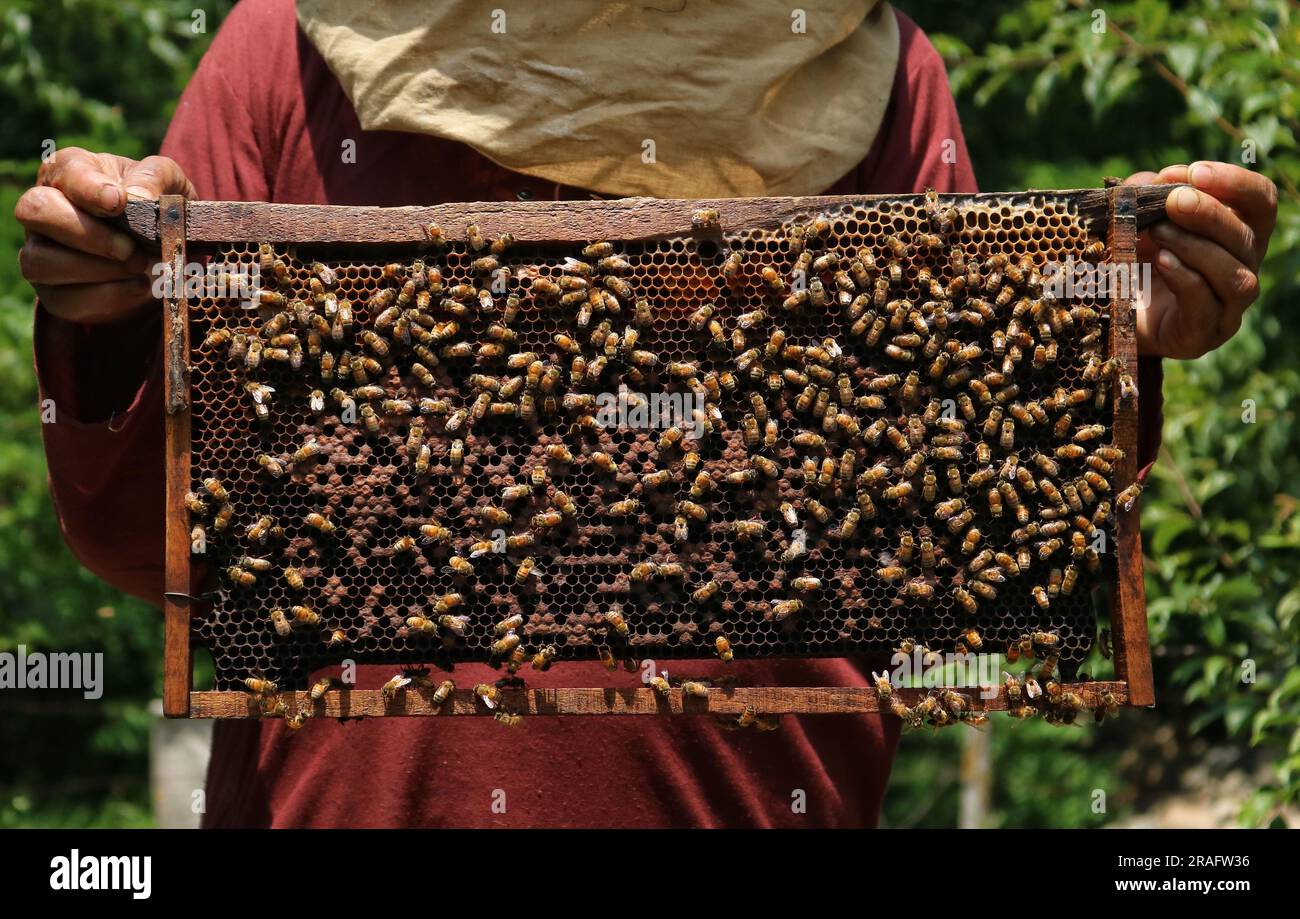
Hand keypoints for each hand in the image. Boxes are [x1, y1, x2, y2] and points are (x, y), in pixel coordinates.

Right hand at [15, 147, 194, 324]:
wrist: (165, 255)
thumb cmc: (157, 208)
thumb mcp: (168, 184)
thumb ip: (156, 178)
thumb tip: (140, 196)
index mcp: (70, 171)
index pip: (64, 171)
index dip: (88, 189)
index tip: (119, 204)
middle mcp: (45, 208)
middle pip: (35, 211)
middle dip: (86, 234)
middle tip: (130, 249)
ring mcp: (42, 251)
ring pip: (39, 261)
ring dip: (96, 270)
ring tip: (138, 267)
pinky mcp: (54, 292)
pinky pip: (65, 300)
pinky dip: (107, 297)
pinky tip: (137, 287)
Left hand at [1126, 162, 1276, 358]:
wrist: (1106, 317)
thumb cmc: (1128, 262)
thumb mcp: (1134, 219)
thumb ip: (1146, 195)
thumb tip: (1161, 178)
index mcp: (1237, 236)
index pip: (1260, 203)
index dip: (1235, 183)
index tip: (1194, 171)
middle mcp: (1242, 270)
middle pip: (1248, 237)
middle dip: (1210, 214)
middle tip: (1173, 200)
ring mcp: (1226, 308)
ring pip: (1235, 275)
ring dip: (1197, 247)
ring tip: (1158, 232)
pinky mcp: (1201, 336)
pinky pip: (1206, 306)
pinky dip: (1186, 279)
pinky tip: (1163, 262)